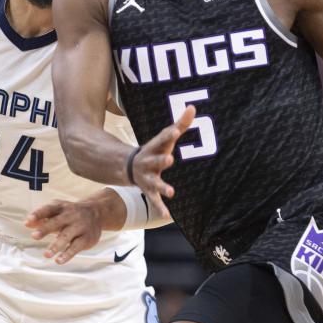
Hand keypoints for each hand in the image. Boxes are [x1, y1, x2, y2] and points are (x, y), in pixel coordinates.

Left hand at [26, 200, 102, 263]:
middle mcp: (70, 215)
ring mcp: (79, 226)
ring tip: (46, 254)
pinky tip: (59, 260)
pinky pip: (76, 247)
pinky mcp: (86, 238)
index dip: (39, 213)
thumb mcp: (57, 212)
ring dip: (56, 245)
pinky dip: (67, 254)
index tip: (30, 219)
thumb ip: (41, 218)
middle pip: (57, 222)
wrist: (96, 213)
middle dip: (46, 228)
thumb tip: (26, 223)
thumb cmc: (70, 213)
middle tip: (34, 236)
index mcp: (61, 207)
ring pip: (66, 236)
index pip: (49, 209)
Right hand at [130, 105, 195, 219]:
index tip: (176, 131)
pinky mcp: (149, 190)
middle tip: (169, 160)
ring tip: (172, 192)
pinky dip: (160, 208)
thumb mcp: (165, 137)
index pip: (163, 139)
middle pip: (156, 161)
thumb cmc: (156, 150)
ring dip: (163, 187)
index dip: (169, 134)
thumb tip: (193, 107)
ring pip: (155, 183)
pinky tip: (168, 216)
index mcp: (155, 147)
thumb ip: (180, 123)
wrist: (130, 166)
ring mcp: (148, 177)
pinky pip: (155, 200)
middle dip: (161, 161)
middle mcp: (150, 162)